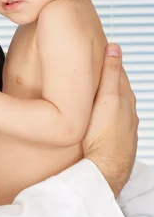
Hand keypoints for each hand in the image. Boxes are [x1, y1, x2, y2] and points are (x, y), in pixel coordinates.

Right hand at [83, 44, 137, 196]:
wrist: (104, 169)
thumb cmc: (103, 135)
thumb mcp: (107, 98)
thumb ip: (110, 74)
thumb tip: (114, 47)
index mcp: (125, 99)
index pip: (117, 74)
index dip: (106, 63)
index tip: (93, 54)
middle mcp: (129, 112)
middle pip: (117, 90)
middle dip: (106, 81)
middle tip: (87, 72)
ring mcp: (125, 128)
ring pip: (114, 108)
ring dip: (104, 100)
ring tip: (89, 95)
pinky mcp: (118, 141)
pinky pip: (112, 123)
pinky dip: (105, 116)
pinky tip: (96, 119)